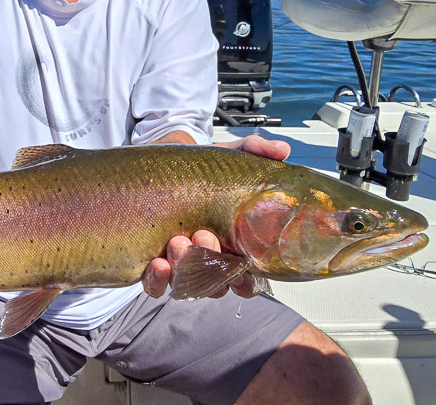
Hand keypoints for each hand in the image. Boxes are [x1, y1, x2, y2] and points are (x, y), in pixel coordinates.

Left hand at [141, 135, 290, 297]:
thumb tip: (281, 150)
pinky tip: (158, 263)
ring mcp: (180, 265)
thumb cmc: (201, 171)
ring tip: (177, 242)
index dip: (248, 281)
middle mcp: (208, 260)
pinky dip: (158, 280)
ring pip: (188, 284)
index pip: (248, 280)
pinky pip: (156, 286)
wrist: (162, 165)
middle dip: (213, 267)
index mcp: (233, 246)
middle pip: (218, 284)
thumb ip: (256, 151)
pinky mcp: (153, 266)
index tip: (244, 262)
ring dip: (184, 269)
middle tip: (204, 236)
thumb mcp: (230, 157)